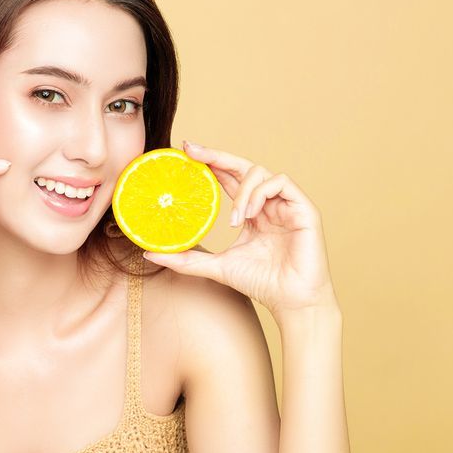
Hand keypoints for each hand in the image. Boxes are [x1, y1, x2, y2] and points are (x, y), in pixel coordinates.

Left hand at [142, 141, 338, 318]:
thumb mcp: (216, 267)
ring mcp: (286, 205)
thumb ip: (185, 259)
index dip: (209, 164)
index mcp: (250, 213)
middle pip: (242, 167)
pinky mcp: (304, 208)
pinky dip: (260, 193)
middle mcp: (268, 204)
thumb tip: (148, 254)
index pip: (228, 179)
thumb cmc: (260, 283)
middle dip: (217, 156)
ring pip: (261, 172)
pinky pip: (281, 182)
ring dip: (242, 190)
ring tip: (233, 219)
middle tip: (192, 151)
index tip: (185, 153)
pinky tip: (249, 215)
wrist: (291, 302)